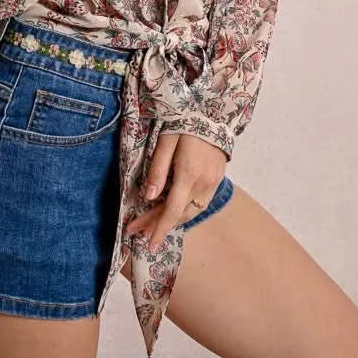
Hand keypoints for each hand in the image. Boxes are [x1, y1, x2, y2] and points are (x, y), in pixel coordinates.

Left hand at [125, 132, 228, 250]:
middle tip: (139, 232)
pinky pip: (200, 202)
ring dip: (173, 219)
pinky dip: (185, 209)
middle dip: (160, 225)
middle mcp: (204, 182)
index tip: (148, 244)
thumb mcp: (166, 142)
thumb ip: (157, 170)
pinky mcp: (218, 179)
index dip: (158, 229)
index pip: (171, 210)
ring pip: (192, 211)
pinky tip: (173, 209)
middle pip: (180, 214)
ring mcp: (214, 182)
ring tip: (153, 223)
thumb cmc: (185, 123)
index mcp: (189, 173)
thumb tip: (147, 198)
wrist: (215, 112)